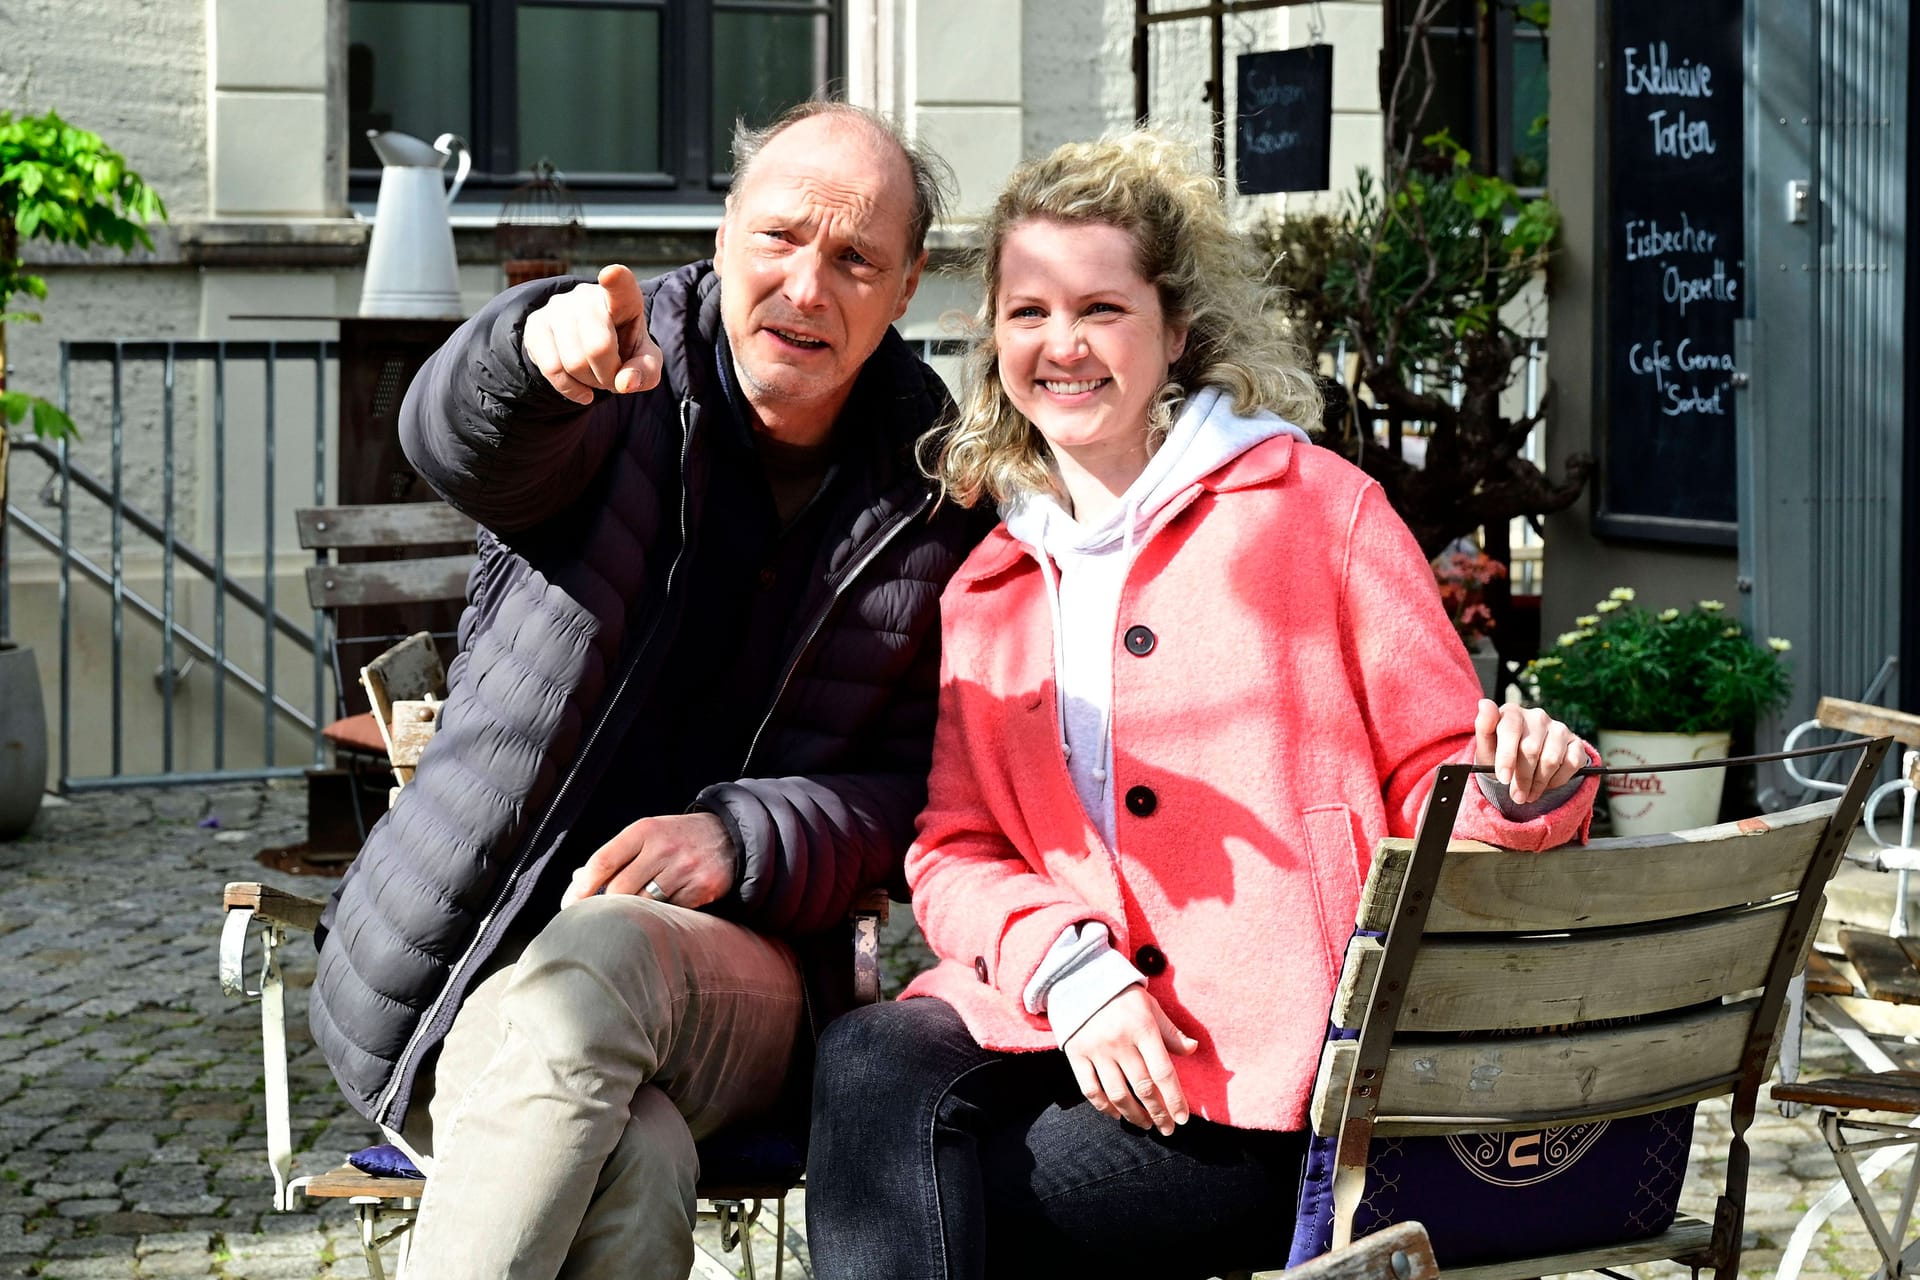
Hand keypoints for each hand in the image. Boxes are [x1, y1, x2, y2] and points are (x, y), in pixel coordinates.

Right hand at [523, 264, 664, 404]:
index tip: (611, 275)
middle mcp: (587, 294)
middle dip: (608, 375)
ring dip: (590, 383)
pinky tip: (581, 391)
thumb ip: (645, 371)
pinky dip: (569, 388)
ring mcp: (558, 306)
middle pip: (598, 347)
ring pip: (574, 362)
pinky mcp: (536, 324)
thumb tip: (625, 383)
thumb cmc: (624, 349)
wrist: (588, 348)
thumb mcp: (644, 361)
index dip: (616, 280)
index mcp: (623, 296)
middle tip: (613, 377)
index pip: (620, 283)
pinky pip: (551, 368)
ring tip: (596, 377)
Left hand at [561, 812, 734, 909]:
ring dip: (635, 912)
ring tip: (634, 912)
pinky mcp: (702, 888)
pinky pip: (670, 912)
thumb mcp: (647, 835)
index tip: (569, 904)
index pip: (603, 861)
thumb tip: (577, 880)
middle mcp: (663, 848)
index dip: (581, 887)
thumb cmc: (677, 838)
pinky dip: (663, 914)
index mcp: (644, 831)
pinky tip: (664, 908)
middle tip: (601, 914)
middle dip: (607, 904)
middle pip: (619, 889)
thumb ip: (616, 855)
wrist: (729, 836)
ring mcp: (684, 869)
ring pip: (643, 904)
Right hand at [1062, 986, 1198, 1135]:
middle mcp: (1120, 1042)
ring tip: (1146, 1124)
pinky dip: (1105, 1107)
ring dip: (1134, 1115)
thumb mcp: (1151, 1007)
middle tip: (1167, 1129)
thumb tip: (1193, 1049)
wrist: (1081, 979)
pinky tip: (1117, 1114)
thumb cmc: (1123, 997)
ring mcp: (1096, 1050)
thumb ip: (1170, 1031)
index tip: (1183, 1119)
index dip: (1175, 1099)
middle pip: (1143, 1088)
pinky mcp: (1076, 1055)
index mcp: (1143, 1029)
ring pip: (1118, 1094)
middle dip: (1159, 1113)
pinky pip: (1091, 1090)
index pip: (1163, 1073)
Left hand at [1473, 698, 1588, 805]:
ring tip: (1529, 794)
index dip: (1507, 756)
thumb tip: (1484, 703)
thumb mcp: (1486, 746)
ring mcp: (1559, 728)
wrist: (1523, 764)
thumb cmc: (1499, 753)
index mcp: (1513, 713)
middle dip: (1522, 778)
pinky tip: (1546, 784)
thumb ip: (1483, 727)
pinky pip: (1571, 764)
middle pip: (1531, 749)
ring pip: (1551, 759)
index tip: (1503, 778)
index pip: (1511, 729)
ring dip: (1539, 783)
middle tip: (1516, 796)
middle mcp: (1537, 716)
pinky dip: (1558, 780)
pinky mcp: (1575, 742)